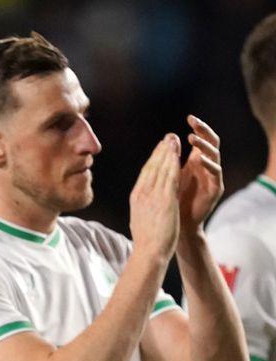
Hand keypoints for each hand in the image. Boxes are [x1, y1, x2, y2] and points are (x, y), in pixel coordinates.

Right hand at [129, 134, 180, 258]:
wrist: (149, 251)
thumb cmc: (147, 241)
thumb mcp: (140, 218)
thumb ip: (143, 206)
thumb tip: (144, 201)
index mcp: (136, 197)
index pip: (145, 173)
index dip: (153, 158)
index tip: (160, 149)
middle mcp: (142, 193)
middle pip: (152, 166)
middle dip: (160, 150)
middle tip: (168, 137)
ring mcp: (152, 196)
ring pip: (161, 168)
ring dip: (168, 152)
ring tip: (174, 139)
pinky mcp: (164, 200)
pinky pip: (169, 177)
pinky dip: (173, 163)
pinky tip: (178, 154)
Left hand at [179, 115, 222, 233]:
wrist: (177, 225)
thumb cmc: (172, 200)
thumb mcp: (168, 176)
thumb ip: (169, 160)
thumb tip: (164, 140)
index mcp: (195, 162)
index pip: (201, 139)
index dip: (198, 127)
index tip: (189, 116)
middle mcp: (206, 167)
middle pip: (210, 143)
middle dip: (203, 131)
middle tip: (194, 121)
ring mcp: (212, 177)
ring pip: (214, 156)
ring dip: (204, 145)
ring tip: (192, 138)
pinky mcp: (215, 189)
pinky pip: (216, 174)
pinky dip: (208, 165)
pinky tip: (200, 159)